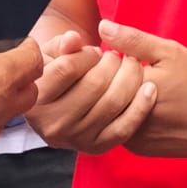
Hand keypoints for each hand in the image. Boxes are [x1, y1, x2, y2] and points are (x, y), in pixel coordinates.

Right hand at [25, 28, 157, 152]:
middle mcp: (53, 124)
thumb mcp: (49, 57)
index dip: (87, 54)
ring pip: (113, 103)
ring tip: (132, 65)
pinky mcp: (96, 148)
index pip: (68, 69)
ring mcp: (75, 139)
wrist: (56, 111)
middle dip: (112, 63)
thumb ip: (62, 45)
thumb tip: (74, 39)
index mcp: (37, 99)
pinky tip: (150, 88)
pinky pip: (125, 128)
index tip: (95, 50)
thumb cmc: (53, 76)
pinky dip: (141, 107)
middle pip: (95, 85)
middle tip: (117, 56)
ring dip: (130, 78)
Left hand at [99, 21, 186, 158]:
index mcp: (131, 90)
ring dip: (119, 98)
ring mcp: (130, 138)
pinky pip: (121, 128)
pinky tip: (152, 108)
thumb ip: (134, 40)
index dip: (113, 59)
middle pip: (102, 93)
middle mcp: (125, 117)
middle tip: (142, 73)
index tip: (131, 58)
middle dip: (114, 79)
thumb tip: (102, 27)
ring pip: (111, 112)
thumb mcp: (171, 53)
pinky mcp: (139, 149)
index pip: (101, 70)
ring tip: (147, 89)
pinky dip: (128, 114)